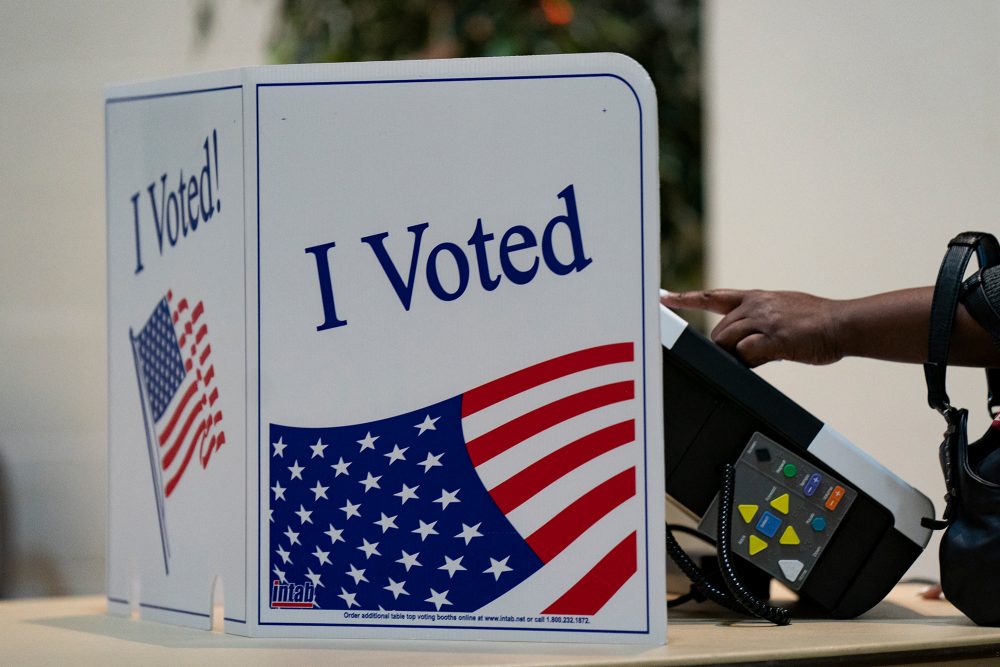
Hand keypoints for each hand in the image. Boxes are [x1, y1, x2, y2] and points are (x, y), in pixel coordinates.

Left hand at [661, 289, 844, 366]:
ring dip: (737, 355)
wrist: (842, 324)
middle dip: (726, 348)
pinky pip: (744, 353)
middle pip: (718, 331)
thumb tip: (742, 343)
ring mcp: (763, 320)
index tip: (662, 297)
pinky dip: (750, 360)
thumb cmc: (816, 323)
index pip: (713, 296)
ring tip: (767, 352)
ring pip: (726, 341)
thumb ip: (757, 322)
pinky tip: (770, 356)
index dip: (686, 298)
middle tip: (753, 353)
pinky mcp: (773, 338)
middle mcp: (755, 305)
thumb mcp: (781, 312)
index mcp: (755, 298)